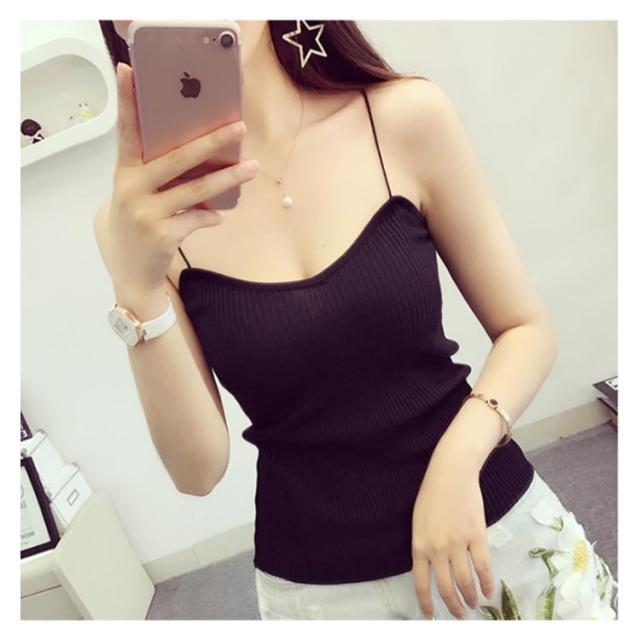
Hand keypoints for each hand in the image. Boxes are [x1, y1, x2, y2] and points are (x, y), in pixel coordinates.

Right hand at [105, 62, 259, 293]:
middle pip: (176, 158)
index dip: (127, 101)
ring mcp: (146, 213)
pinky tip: (218, 217)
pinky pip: (198, 218)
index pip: (127, 132)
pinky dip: (211, 217)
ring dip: (228, 178)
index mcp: (124, 173)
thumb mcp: (138, 197)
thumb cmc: (138, 226)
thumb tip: (207, 160)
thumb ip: (159, 177)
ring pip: (195, 190)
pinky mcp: (162, 235)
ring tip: (252, 168)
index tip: (129, 70)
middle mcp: (131, 189)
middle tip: (239, 127)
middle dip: (211, 142)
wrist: (131, 273)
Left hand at [411, 445, 494, 618]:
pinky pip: (483, 567)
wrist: (450, 473)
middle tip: (459, 615)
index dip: (427, 603)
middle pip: (446, 587)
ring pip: (465, 582)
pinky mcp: (477, 537)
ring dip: (470, 598)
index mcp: (419, 545)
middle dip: (453, 606)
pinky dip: (487, 583)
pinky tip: (489, 591)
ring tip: (474, 605)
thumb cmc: (432, 494)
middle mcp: (437, 549)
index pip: (421, 583)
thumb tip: (432, 570)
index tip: (431, 616)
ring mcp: (458, 544)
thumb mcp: (418, 522)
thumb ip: (423, 546)